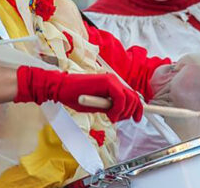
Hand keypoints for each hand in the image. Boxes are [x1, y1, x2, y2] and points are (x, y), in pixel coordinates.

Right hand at [15, 66, 142, 122]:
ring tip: (110, 116)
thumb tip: (122, 114)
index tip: (137, 118)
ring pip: (129, 99)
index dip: (138, 108)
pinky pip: (120, 98)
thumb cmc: (75, 97)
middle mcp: (114, 80)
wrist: (61, 88)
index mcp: (113, 85)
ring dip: (123, 112)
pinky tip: (109, 114)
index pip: (132, 96)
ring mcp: (111, 80)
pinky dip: (117, 109)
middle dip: (131, 112)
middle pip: (134, 98)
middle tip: (118, 119)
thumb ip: (110, 107)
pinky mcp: (106, 82)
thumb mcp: (97, 105)